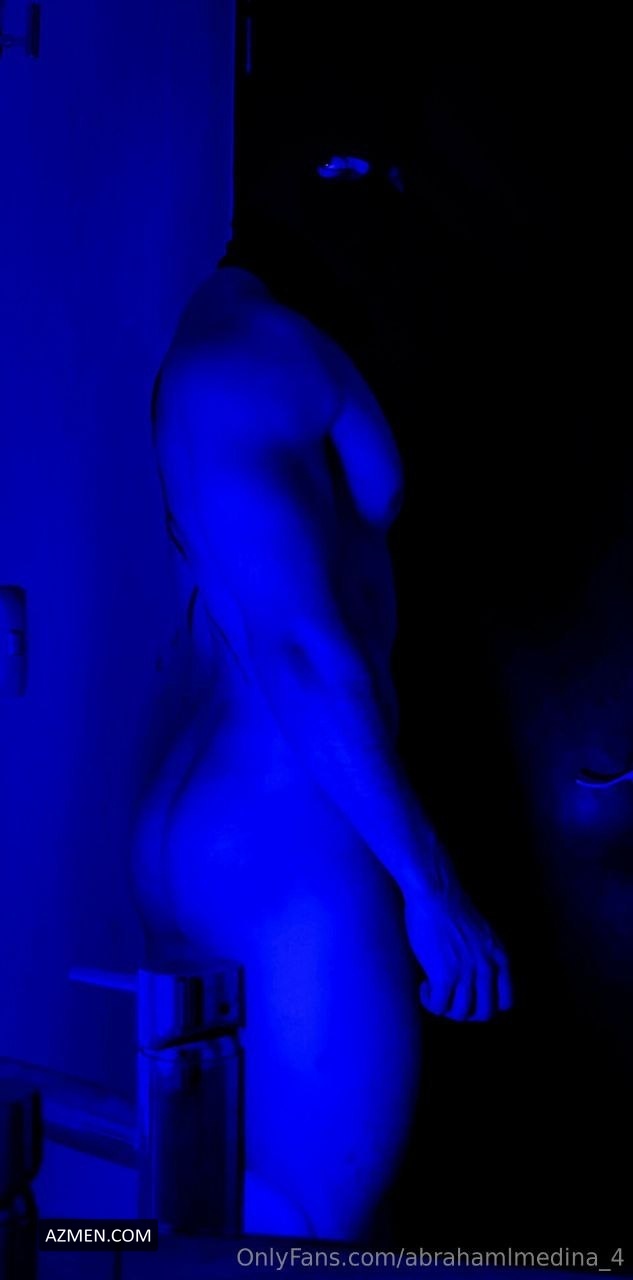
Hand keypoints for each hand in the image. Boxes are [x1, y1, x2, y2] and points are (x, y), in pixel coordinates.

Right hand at [403, 869, 512, 1020]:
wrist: (435, 892)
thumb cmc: (452, 907)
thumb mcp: (484, 933)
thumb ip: (486, 955)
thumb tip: (476, 979)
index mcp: (500, 957)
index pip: (507, 1002)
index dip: (487, 1004)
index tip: (470, 996)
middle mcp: (487, 968)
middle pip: (484, 1013)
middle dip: (466, 1012)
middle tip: (450, 999)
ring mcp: (467, 973)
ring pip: (460, 1013)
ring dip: (446, 1008)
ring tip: (435, 991)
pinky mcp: (444, 976)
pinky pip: (439, 1006)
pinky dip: (430, 1003)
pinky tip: (424, 987)